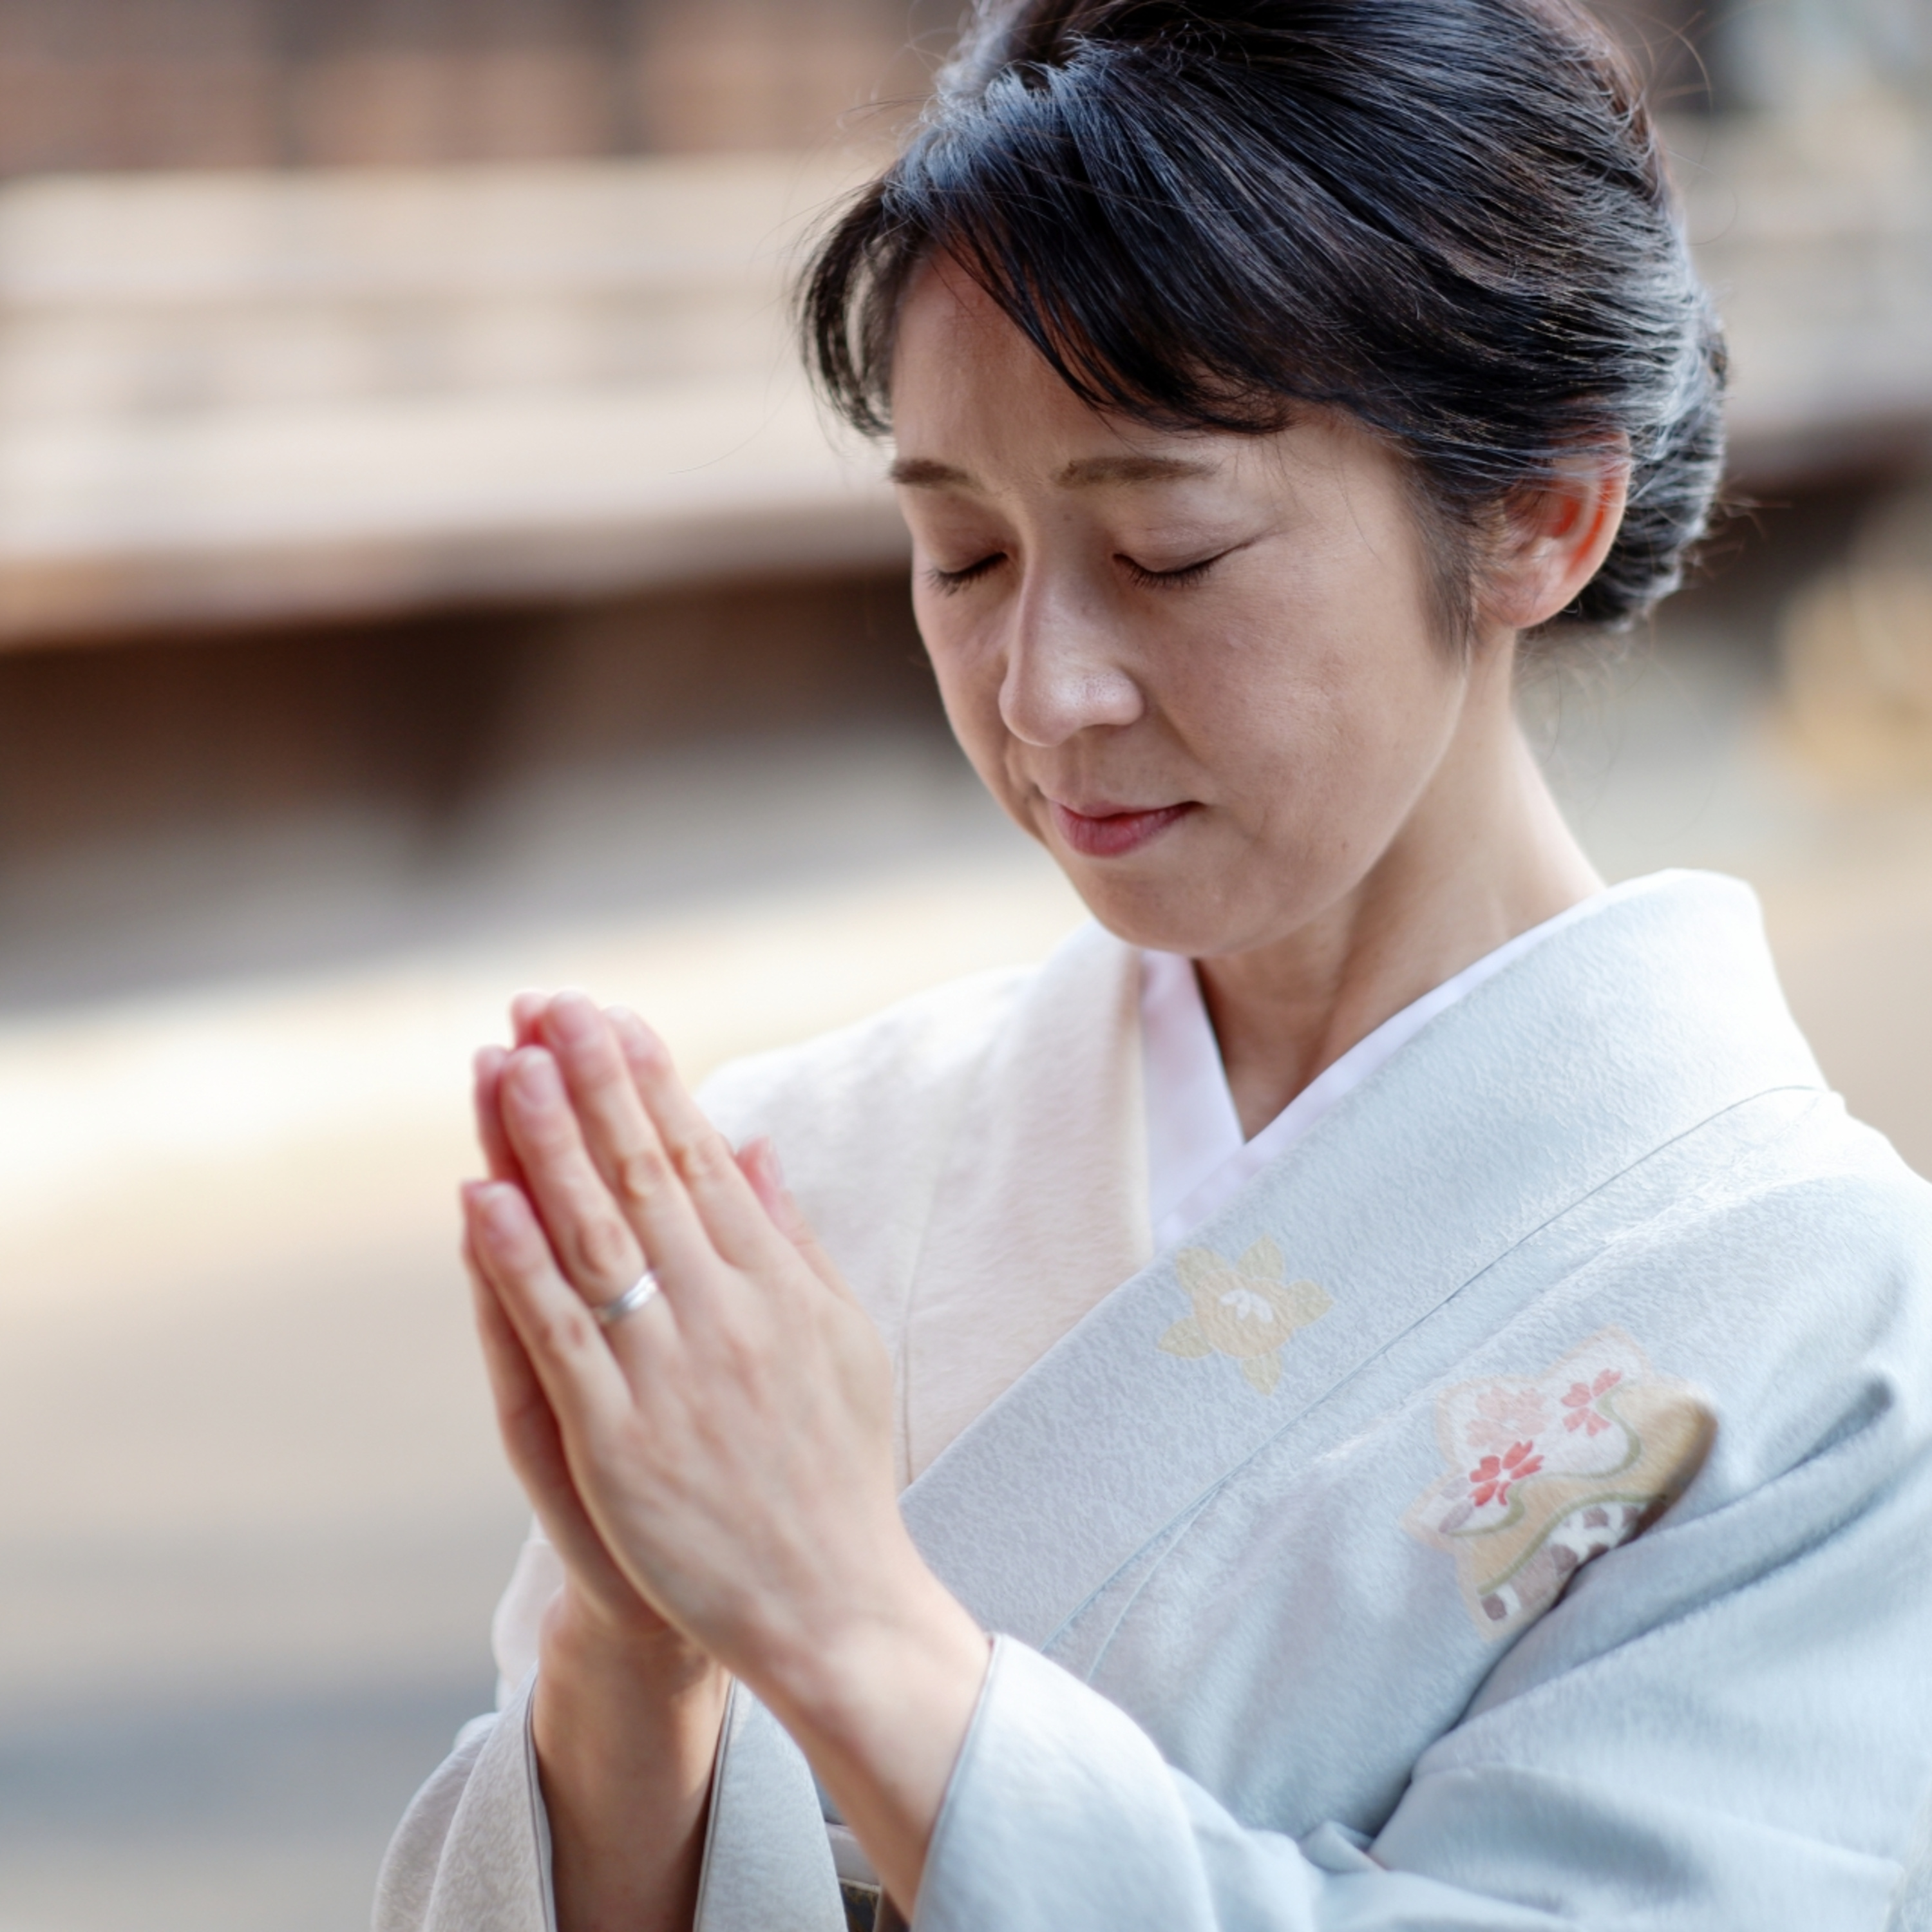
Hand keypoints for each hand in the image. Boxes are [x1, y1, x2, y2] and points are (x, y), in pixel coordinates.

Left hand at [463, 992, 989, 1913]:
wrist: (832, 1602)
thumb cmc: (835, 1468)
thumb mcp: (840, 1338)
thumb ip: (792, 1238)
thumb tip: (754, 1143)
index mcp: (778, 1285)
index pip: (702, 1160)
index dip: (654, 1082)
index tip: (614, 1016)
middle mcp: (726, 1312)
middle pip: (645, 1175)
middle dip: (592, 1081)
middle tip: (548, 1002)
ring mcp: (670, 1373)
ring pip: (596, 1235)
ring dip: (547, 1142)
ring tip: (504, 1062)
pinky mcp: (619, 1439)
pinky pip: (560, 1333)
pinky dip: (516, 1264)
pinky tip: (479, 1197)